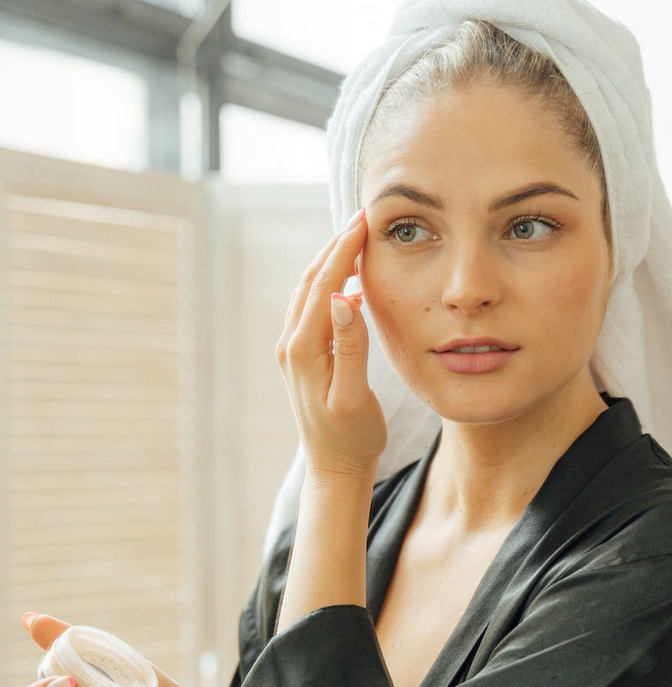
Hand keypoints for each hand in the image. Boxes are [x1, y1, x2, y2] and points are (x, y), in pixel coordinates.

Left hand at [277, 210, 387, 479]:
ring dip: (330, 262)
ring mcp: (293, 351)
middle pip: (312, 281)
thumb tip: (345, 298)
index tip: (365, 220)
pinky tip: (350, 282)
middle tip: (363, 217)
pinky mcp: (302, 357)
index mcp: (304, 349)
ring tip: (356, 239)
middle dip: (336, 246)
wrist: (334, 469)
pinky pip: (312, 309)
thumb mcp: (353, 396)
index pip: (324, 285)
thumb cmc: (351, 438)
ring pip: (310, 292)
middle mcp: (291, 344)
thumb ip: (351, 348)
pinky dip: (329, 285)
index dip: (344, 249)